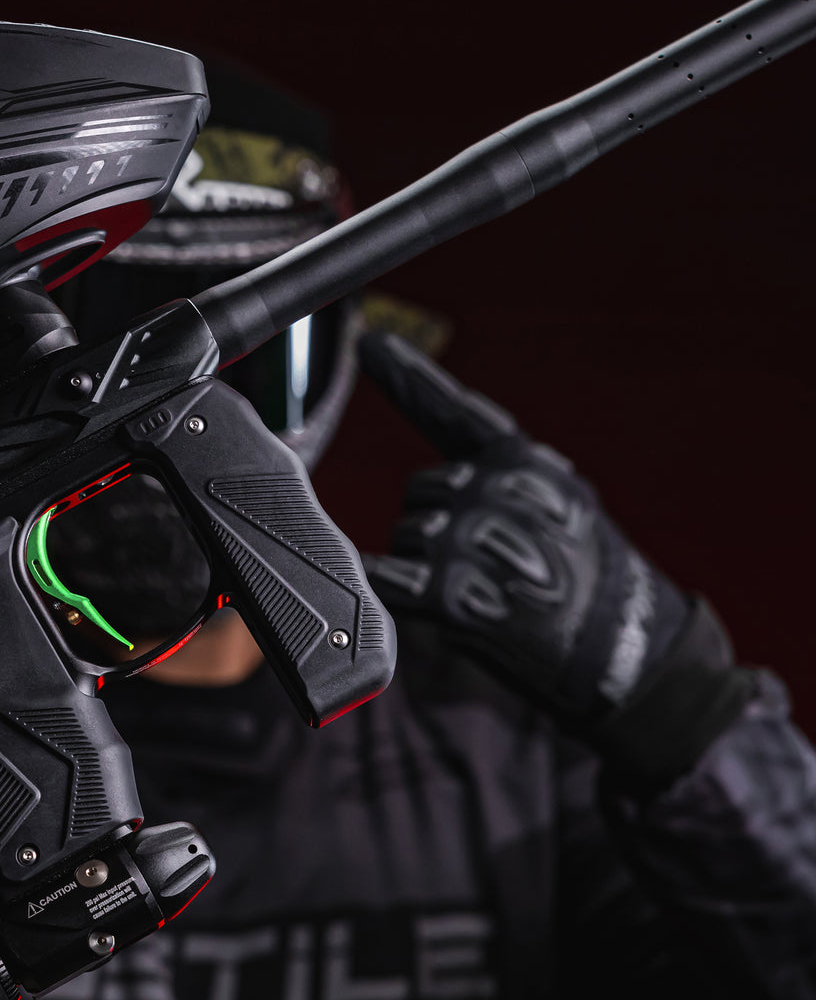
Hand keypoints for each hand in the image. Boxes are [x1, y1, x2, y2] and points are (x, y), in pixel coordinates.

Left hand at [358, 331, 753, 793]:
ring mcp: (472, 539)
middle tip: (490, 564)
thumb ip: (506, 478)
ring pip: (407, 535)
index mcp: (526, 463)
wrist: (628, 656)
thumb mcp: (567, 506)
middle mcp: (497, 489)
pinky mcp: (454, 594)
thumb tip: (450, 473)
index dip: (407, 376)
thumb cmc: (593, 583)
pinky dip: (391, 588)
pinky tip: (425, 600)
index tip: (371, 343)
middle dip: (438, 523)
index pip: (455, 410)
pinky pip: (387, 576)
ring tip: (485, 591)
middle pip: (420, 491)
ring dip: (427, 564)